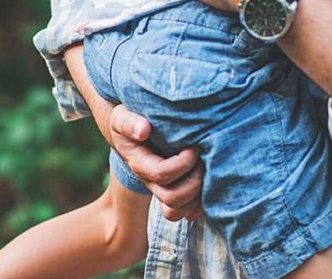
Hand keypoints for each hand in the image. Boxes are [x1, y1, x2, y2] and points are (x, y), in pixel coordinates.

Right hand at [109, 104, 203, 221]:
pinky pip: (185, 214)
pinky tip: (208, 183)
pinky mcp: (172, 191)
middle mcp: (150, 181)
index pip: (162, 174)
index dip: (183, 163)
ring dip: (197, 196)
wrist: (130, 129)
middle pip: (172, 198)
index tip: (194, 146)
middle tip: (203, 159)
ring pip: (177, 211)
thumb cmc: (129, 119)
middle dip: (194, 180)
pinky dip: (199, 205)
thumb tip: (144, 130)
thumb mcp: (123, 117)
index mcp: (139, 164)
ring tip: (207, 171)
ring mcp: (160, 189)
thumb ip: (130, 123)